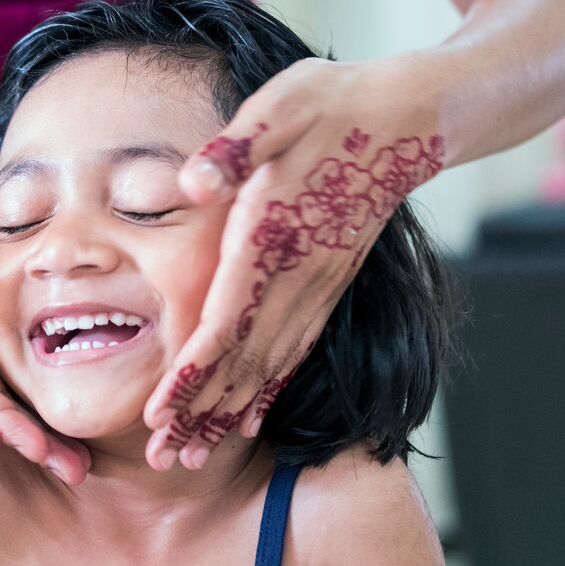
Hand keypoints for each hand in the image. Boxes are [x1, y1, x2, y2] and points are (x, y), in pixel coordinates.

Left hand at [142, 57, 444, 469]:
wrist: (405, 118)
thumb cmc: (331, 105)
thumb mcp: (279, 107)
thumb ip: (235, 149)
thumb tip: (189, 181)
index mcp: (272, 239)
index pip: (226, 324)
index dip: (191, 375)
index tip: (158, 416)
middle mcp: (297, 278)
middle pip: (244, 363)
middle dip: (201, 414)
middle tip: (165, 460)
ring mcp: (317, 287)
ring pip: (269, 367)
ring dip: (230, 414)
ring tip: (197, 454)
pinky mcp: (328, 285)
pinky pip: (296, 350)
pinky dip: (270, 389)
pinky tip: (251, 416)